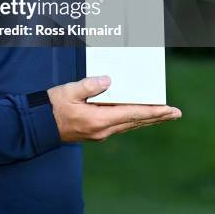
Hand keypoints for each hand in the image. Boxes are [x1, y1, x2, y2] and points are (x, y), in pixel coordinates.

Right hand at [47, 76, 180, 141]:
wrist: (39, 125)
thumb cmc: (53, 106)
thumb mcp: (69, 91)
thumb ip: (89, 85)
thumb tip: (108, 80)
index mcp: (98, 119)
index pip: (132, 114)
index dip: (152, 111)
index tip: (169, 109)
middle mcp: (103, 130)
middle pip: (135, 122)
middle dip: (156, 117)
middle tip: (175, 113)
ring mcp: (100, 133)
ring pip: (129, 125)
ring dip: (146, 119)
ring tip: (161, 114)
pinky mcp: (95, 132)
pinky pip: (120, 125)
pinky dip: (132, 119)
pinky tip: (136, 115)